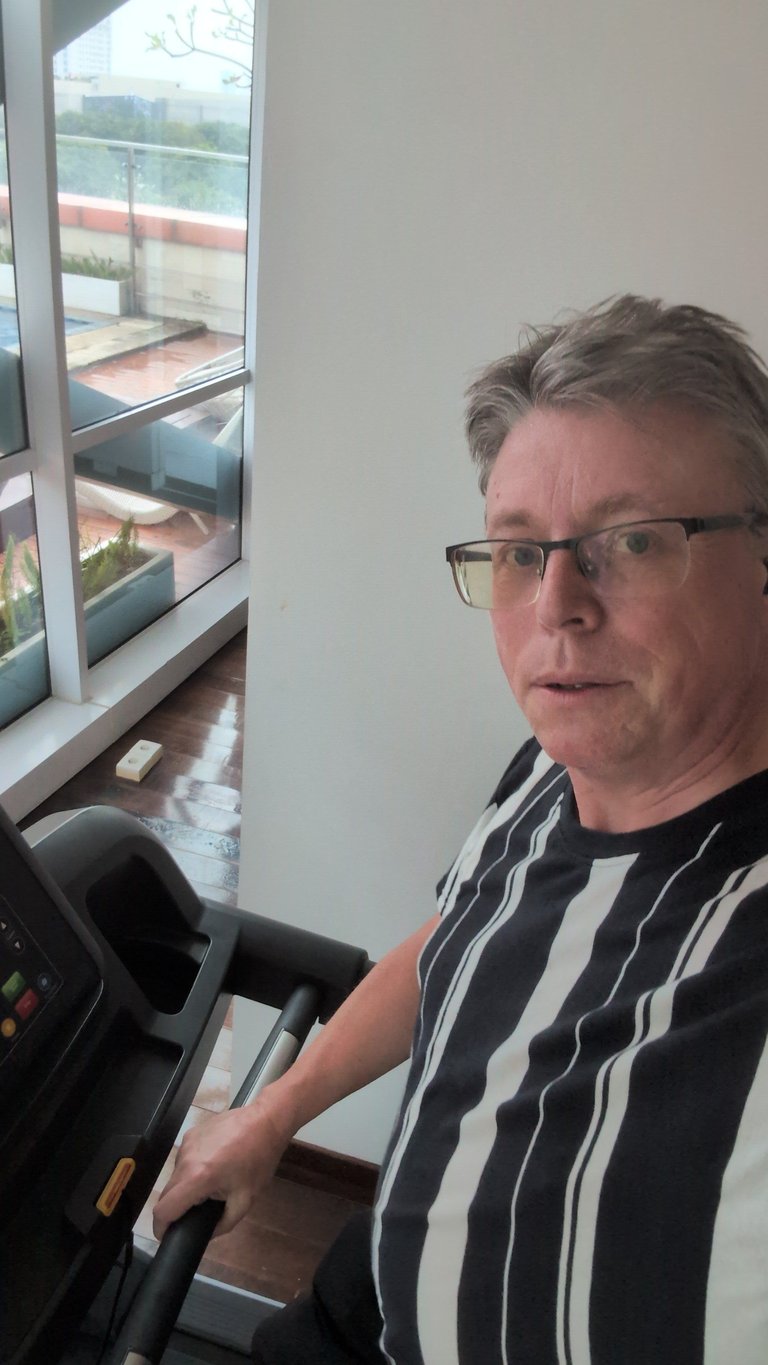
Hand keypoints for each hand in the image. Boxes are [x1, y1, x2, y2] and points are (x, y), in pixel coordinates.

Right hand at [152, 1093, 291, 1240]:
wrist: (265, 1121)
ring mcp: (186, 1143)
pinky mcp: (190, 1133)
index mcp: (197, 1177)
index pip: (164, 1209)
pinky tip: (213, 1164)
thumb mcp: (245, 1200)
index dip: (161, 1227)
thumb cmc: (259, 1161)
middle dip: (177, 1207)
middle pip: (166, 1193)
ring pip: (175, 1175)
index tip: (168, 1235)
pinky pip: (184, 1159)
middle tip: (196, 1212)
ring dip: (186, 1186)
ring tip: (210, 1184)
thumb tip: (206, 1235)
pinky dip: (192, 1168)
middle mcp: (185, 1159)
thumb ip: (222, 1224)